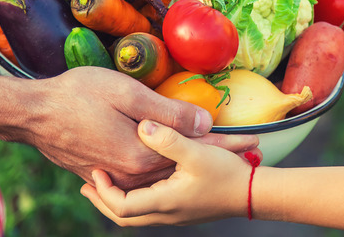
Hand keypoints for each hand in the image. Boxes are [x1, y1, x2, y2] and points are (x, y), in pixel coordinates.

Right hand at [21, 67, 258, 189]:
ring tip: (222, 152)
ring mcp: (118, 175)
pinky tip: (177, 155)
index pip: (197, 148)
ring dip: (194, 159)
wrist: (32, 114)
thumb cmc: (77, 95)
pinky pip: (146, 171)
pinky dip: (168, 162)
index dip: (228, 142)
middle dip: (218, 154)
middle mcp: (134, 172)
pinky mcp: (106, 172)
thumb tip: (205, 123)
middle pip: (186, 161)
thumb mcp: (127, 94)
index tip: (256, 140)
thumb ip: (168, 112)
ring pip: (167, 169)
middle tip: (250, 148)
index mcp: (143, 155)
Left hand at [80, 119, 256, 225]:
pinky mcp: (185, 211)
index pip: (121, 207)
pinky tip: (139, 184)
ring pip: (138, 217)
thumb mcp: (197, 152)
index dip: (104, 191)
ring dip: (118, 202)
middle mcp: (167, 215)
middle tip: (88, 186)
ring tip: (106, 185)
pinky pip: (150, 212)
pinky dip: (135, 200)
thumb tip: (141, 126)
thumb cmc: (227, 174)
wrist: (254, 195)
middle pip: (124, 218)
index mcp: (164, 202)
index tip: (95, 172)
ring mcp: (176, 216)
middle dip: (104, 202)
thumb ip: (167, 138)